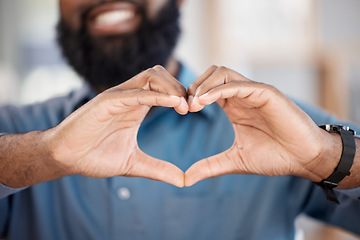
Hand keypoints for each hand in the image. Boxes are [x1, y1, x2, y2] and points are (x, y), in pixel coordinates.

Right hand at [47, 66, 187, 186]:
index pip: (164, 87)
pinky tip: (171, 103)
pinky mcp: (105, 102)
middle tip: (192, 108)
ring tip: (183, 107)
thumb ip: (158, 169)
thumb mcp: (133, 163)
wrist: (65, 158)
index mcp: (136, 107)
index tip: (194, 111)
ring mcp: (117, 97)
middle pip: (161, 75)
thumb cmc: (94, 156)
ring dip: (171, 87)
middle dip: (180, 87)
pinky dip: (155, 95)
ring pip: (150, 76)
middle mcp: (128, 97)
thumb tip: (182, 180)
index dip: (182, 95)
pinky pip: (135, 92)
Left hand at [185, 66, 340, 185]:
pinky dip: (218, 90)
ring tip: (193, 104)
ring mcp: (254, 92)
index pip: (206, 88)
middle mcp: (242, 95)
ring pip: (222, 73)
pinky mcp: (266, 93)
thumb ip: (210, 166)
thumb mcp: (234, 160)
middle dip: (193, 86)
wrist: (304, 158)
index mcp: (234, 106)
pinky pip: (238, 84)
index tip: (181, 112)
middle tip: (185, 107)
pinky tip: (204, 101)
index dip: (191, 95)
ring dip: (204, 85)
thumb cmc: (274, 156)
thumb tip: (185, 179)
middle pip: (211, 74)